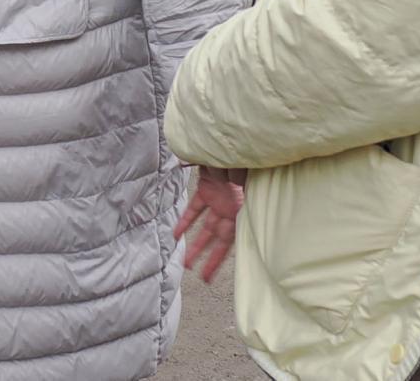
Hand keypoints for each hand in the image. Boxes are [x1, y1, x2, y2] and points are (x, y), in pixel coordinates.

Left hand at [174, 167, 245, 282]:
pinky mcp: (207, 190)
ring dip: (196, 245)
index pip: (233, 238)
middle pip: (220, 240)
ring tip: (187, 264)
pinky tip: (176, 235)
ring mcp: (219, 201)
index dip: (224, 255)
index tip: (221, 270)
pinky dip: (185, 222)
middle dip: (211, 258)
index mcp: (243, 208)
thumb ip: (231, 179)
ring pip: (206, 229)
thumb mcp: (241, 172)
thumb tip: (212, 182)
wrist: (235, 142)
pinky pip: (194, 210)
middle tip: (204, 277)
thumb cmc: (243, 158)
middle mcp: (232, 209)